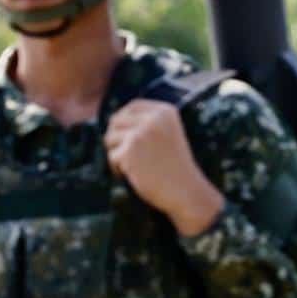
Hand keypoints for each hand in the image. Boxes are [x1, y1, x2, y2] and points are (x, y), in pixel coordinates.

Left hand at [104, 99, 225, 234]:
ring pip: (111, 138)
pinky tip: (132, 176)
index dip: (123, 119)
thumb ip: (148, 124)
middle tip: (123, 155)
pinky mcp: (130, 151)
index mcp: (165, 112)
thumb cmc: (175, 168)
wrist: (185, 191)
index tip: (124, 135)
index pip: (133, 106)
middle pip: (116, 120)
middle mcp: (153, 119)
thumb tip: (113, 121)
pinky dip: (118, 168)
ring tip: (131, 167)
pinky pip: (112, 156)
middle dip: (116, 138)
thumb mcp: (168, 136)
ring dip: (116, 154)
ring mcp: (140, 134)